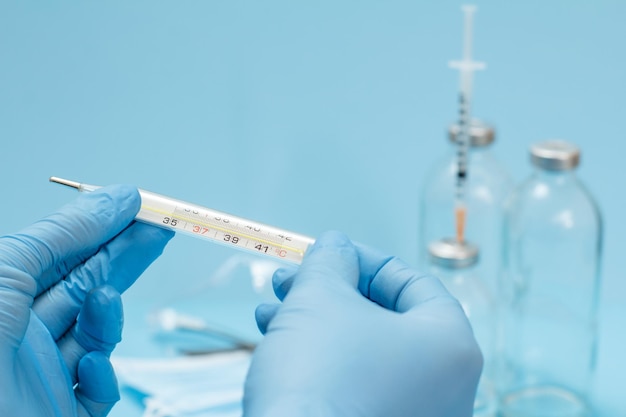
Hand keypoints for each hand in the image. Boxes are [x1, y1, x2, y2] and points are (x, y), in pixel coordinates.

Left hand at [0, 185, 173, 416]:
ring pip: (95, 335)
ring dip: (107, 316)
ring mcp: (43, 375)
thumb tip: (114, 198)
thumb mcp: (8, 273)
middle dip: (124, 255)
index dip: (99, 225)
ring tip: (106, 300)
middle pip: (84, 285)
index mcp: (1, 300)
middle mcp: (19, 335)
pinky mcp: (65, 412)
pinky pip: (98, 389)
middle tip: (161, 229)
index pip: (58, 253)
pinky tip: (92, 365)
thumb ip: (63, 233)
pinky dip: (103, 374)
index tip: (138, 205)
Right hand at [244, 231, 481, 416]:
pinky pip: (355, 383)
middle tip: (292, 279)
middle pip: (383, 317)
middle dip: (329, 292)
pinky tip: (277, 341)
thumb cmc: (320, 375)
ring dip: (314, 322)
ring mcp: (415, 415)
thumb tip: (335, 245)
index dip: (364, 260)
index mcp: (451, 346)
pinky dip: (320, 358)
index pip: (413, 284)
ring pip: (362, 351)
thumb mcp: (321, 298)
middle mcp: (445, 386)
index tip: (329, 253)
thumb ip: (332, 261)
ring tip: (271, 308)